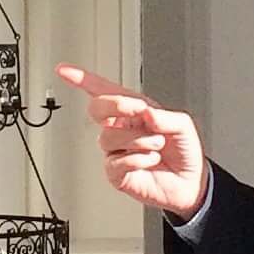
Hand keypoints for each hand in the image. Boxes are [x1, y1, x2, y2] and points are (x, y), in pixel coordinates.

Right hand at [57, 65, 209, 220]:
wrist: (190, 182)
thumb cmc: (183, 151)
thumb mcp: (182, 125)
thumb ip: (166, 117)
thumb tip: (146, 114)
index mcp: (133, 111)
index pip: (104, 92)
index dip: (82, 79)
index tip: (64, 70)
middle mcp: (121, 128)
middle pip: (97, 108)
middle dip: (116, 105)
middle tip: (138, 111)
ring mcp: (116, 150)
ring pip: (109, 136)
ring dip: (139, 140)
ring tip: (156, 146)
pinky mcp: (116, 172)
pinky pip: (116, 161)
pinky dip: (138, 160)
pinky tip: (150, 161)